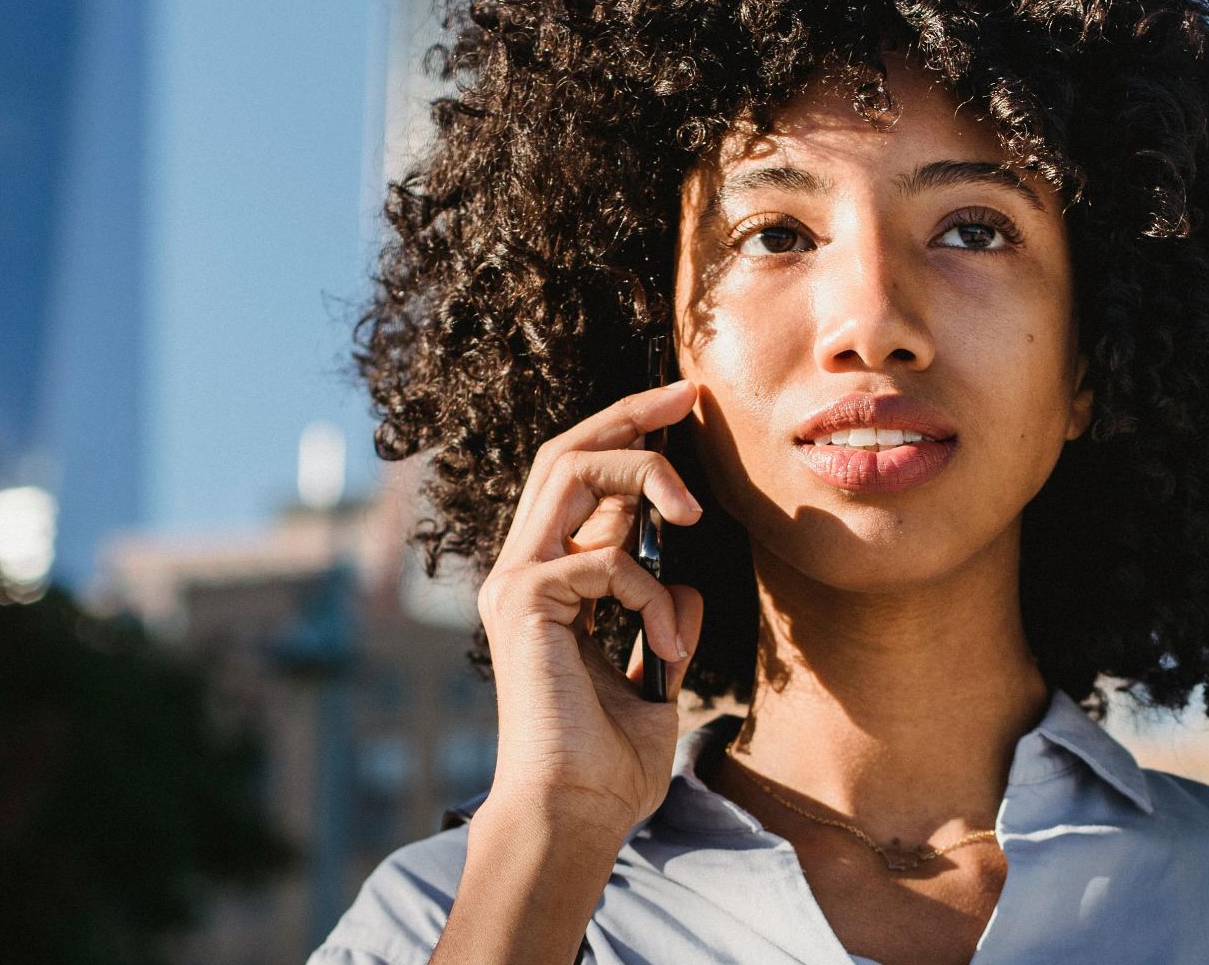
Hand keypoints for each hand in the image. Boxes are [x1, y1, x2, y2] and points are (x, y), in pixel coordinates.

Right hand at [474, 378, 706, 836]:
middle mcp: (524, 570)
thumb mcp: (657, 675)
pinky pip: (606, 560)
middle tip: (688, 394)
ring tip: (692, 510)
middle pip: (566, 451)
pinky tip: (664, 645)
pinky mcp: (523, 602)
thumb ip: (664, 621)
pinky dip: (652, 594)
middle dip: (631, 412)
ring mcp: (515, 581)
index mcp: (552, 582)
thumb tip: (687, 584)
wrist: (578, 814)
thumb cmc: (611, 761)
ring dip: (644, 472)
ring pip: (572, 470)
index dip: (632, 435)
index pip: (584, 480)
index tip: (687, 409)